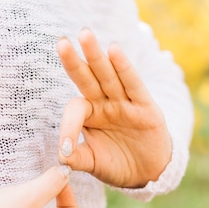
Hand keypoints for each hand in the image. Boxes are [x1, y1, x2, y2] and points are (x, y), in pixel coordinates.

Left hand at [57, 28, 171, 187]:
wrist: (147, 173)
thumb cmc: (117, 164)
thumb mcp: (93, 163)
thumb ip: (77, 158)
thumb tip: (61, 157)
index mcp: (89, 114)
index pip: (75, 109)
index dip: (68, 126)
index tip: (66, 148)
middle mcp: (105, 103)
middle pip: (87, 78)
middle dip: (74, 61)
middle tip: (60, 42)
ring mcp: (125, 103)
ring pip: (108, 76)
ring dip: (96, 55)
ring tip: (84, 34)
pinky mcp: (146, 107)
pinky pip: (133, 85)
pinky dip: (125, 68)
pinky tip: (114, 50)